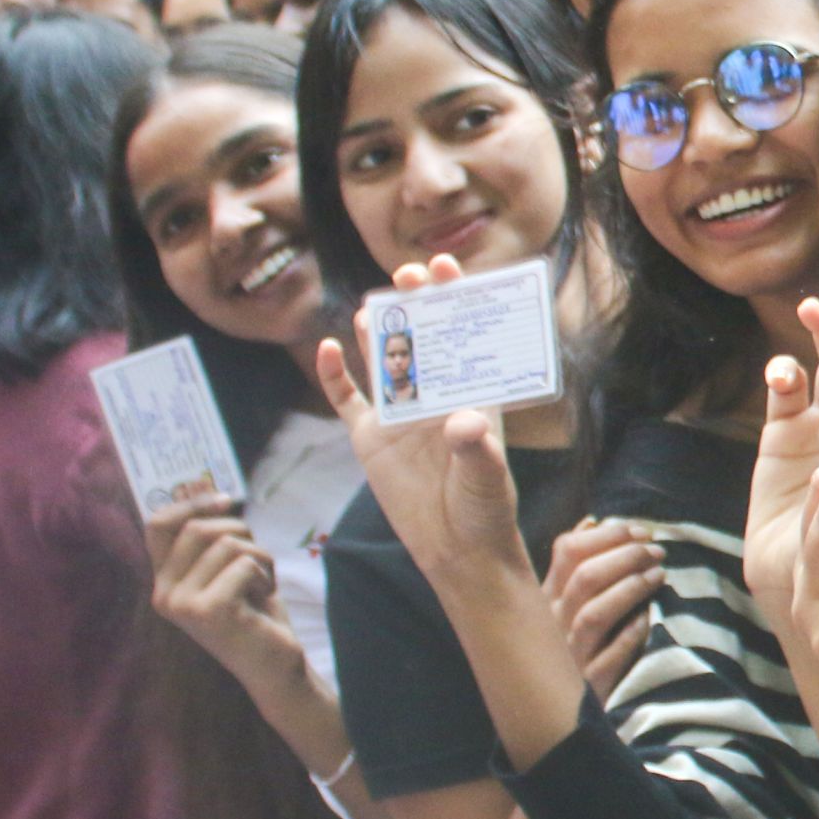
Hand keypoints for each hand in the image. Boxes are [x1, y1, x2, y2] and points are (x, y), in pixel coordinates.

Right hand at [143, 495, 307, 693]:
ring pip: (226, 543)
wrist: (273, 665)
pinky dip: (266, 574)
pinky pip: (244, 563)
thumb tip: (197, 483)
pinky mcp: (209, 611)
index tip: (225, 499)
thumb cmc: (254, 613)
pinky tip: (264, 599)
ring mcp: (183, 604)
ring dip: (259, 557)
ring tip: (262, 584)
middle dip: (241, 532)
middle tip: (258, 560)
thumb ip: (213, 536)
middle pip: (199, 528)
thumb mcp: (228, 569)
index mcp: (164, 581)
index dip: (191, 503)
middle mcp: (164, 594)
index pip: (158, 524)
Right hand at [314, 255, 531, 599]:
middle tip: (409, 275)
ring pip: (382, 359)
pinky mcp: (369, 437)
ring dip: (377, 331)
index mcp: (472, 394)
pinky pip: (346, 399)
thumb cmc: (485, 508)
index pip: (464, 337)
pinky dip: (334, 374)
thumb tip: (464, 421)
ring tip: (376, 306)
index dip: (456, 300)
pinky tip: (329, 348)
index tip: (449, 268)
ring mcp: (399, 413)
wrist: (457, 550)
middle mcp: (434, 395)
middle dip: (415, 303)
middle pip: (421, 338)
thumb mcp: (489, 477)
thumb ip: (479, 448)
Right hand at [542, 518, 660, 699]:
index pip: (566, 552)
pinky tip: (648, 619)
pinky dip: (631, 634)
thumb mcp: (561, 607)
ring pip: (595, 613)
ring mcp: (567, 657)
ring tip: (659, 574)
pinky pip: (610, 657)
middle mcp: (551, 625)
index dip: (606, 535)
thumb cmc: (567, 648)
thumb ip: (573, 567)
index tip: (638, 529)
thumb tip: (591, 521)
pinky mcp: (587, 686)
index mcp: (543, 600)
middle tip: (656, 549)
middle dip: (625, 556)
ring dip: (631, 588)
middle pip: (585, 578)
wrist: (557, 716)